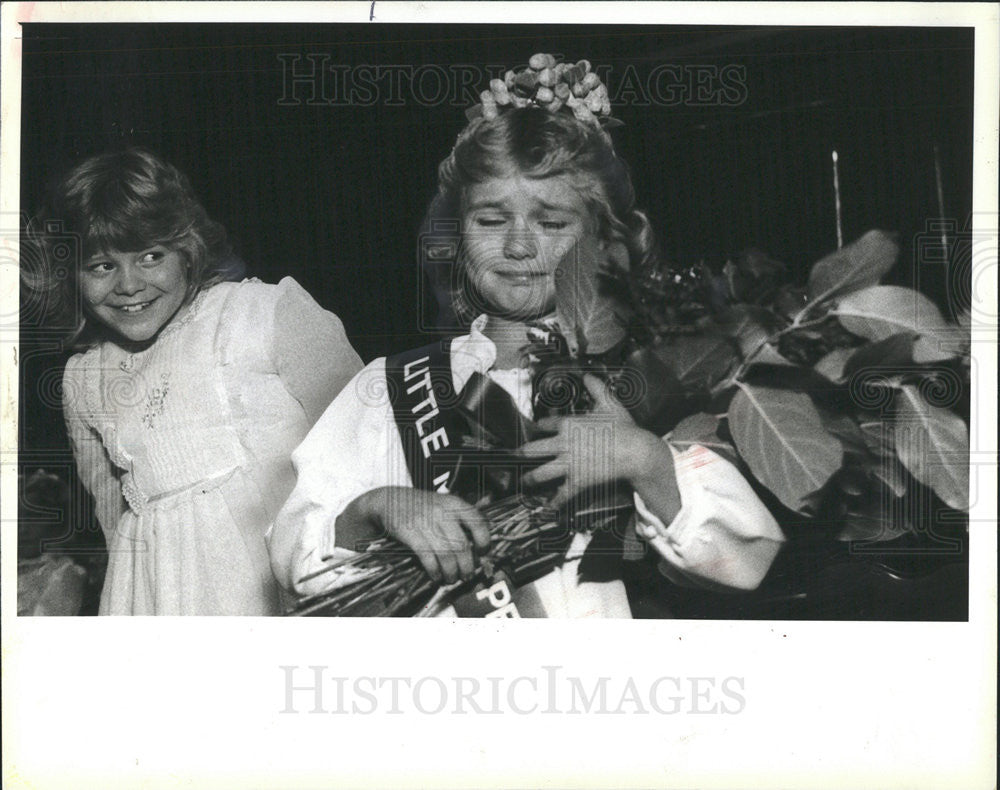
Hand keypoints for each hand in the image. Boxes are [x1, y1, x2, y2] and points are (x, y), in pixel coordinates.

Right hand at [365, 487, 490, 583]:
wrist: (389, 500)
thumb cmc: (422, 507)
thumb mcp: (443, 504)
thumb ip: (460, 519)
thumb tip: (478, 549)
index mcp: (454, 503)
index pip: (478, 522)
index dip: (484, 541)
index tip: (482, 553)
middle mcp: (442, 512)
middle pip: (462, 545)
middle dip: (467, 566)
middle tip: (467, 576)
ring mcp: (425, 522)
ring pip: (446, 554)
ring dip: (451, 572)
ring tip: (452, 579)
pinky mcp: (410, 533)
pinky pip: (427, 557)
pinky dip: (434, 571)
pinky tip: (436, 577)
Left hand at [518, 373, 661, 507]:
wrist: (635, 451)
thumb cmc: (623, 427)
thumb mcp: (610, 403)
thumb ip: (596, 388)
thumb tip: (588, 375)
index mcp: (568, 424)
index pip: (545, 424)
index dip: (541, 426)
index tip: (538, 428)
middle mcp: (563, 444)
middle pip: (534, 449)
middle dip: (523, 452)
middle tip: (516, 455)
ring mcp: (568, 464)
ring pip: (541, 473)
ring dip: (531, 478)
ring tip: (524, 482)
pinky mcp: (578, 481)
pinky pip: (563, 493)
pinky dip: (556, 501)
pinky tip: (549, 506)